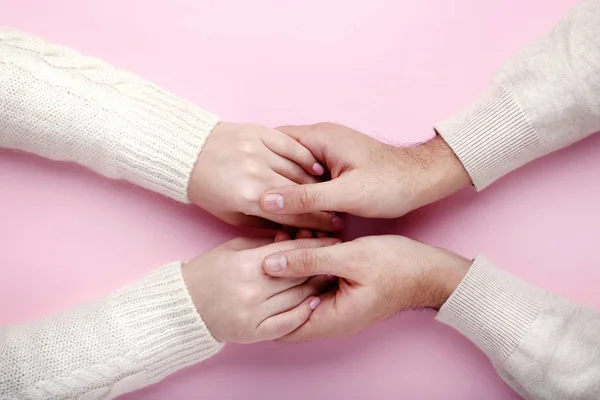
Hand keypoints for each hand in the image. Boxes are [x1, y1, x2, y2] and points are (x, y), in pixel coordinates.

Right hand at [182, 236, 338, 342]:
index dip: (315, 245)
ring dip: (317, 287)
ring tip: (330, 276)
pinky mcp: (253, 333)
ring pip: (297, 299)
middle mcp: (252, 290)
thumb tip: (295, 237)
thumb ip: (265, 243)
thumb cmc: (208, 271)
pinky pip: (287, 324)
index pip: (291, 252)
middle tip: (337, 257)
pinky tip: (314, 303)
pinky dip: (303, 314)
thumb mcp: (233, 247)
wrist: (184, 305)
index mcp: (246, 264)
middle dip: (320, 265)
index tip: (332, 240)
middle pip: (298, 276)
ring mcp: (253, 314)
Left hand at [189, 122, 343, 230]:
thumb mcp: (231, 217)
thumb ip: (264, 223)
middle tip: (337, 213)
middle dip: (322, 205)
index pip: (292, 214)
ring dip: (317, 183)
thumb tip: (293, 231)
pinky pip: (291, 145)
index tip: (332, 229)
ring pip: (299, 169)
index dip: (316, 223)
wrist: (188, 154)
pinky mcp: (260, 132)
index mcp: (248, 198)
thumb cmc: (208, 190)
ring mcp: (259, 150)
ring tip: (329, 194)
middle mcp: (256, 173)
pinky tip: (316, 167)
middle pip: (301, 192)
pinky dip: (306, 157)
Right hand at [260, 123, 470, 218]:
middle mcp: (321, 140)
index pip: (274, 142)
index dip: (258, 163)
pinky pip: (310, 178)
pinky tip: (299, 213)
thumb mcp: (346, 194)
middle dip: (270, 179)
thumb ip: (306, 197)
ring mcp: (329, 153)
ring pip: (296, 169)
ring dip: (288, 188)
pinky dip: (303, 193)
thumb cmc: (389, 184)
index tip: (245, 185)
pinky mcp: (337, 167)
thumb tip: (267, 200)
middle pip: (283, 157)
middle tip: (256, 205)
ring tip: (274, 213)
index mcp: (319, 137)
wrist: (422, 182)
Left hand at [262, 235, 470, 341]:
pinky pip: (316, 283)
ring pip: (301, 292)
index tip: (259, 272)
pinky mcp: (343, 293)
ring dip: (293, 267)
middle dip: (277, 279)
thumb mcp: (349, 257)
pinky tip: (308, 239)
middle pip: (288, 307)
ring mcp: (338, 307)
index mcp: (331, 319)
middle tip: (275, 246)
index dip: (266, 303)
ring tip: (293, 236)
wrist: (430, 271)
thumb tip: (269, 263)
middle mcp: (332, 319)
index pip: (281, 327)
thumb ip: (308, 260)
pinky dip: (308, 264)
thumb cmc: (397, 267)